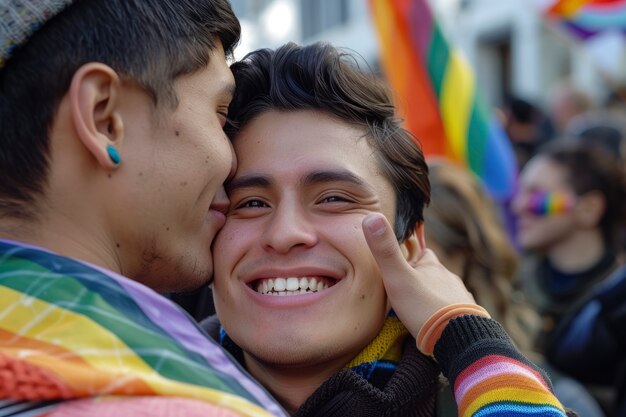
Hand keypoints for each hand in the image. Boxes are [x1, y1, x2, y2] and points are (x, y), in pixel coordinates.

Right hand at [362, 213, 475, 338]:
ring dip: (432, 297)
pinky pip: (453, 312)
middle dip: (421, 278)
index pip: (422, 252)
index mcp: (433, 266)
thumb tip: (371, 216)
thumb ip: (384, 250)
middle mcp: (450, 278)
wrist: (459, 340)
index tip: (400, 258)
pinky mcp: (467, 318)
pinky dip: (443, 314)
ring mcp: (460, 298)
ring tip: (417, 308)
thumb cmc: (424, 307)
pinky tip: (436, 324)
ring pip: (443, 292)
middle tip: (404, 287)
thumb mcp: (398, 277)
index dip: (411, 254)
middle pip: (432, 273)